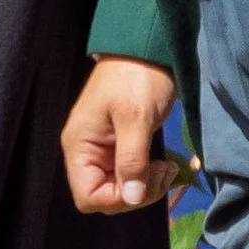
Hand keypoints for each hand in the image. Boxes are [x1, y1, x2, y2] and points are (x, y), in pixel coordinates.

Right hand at [63, 58, 182, 214]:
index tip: (145, 183)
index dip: (117, 200)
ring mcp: (103, 150)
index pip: (88, 197)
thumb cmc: (137, 78)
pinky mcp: (120, 146)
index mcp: (80, 146)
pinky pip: (131, 174)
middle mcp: (86, 152)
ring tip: (168, 168)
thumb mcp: (136, 118)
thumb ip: (132, 160)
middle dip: (136, 193)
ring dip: (146, 187)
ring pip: (121, 189)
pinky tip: (166, 165)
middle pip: (104, 197)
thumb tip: (131, 198)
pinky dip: (149, 176)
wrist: (145, 47)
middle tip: (164, 173)